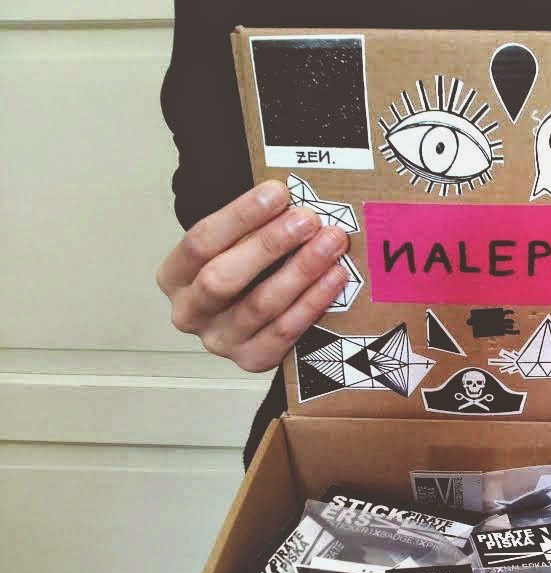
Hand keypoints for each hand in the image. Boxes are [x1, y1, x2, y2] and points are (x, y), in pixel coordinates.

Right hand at [157, 180, 349, 371]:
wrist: (249, 320)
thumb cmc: (244, 270)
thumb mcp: (234, 244)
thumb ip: (251, 225)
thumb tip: (290, 194)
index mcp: (174, 276)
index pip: (200, 242)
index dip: (240, 216)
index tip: (277, 192)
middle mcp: (190, 312)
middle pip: (223, 278)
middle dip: (269, 245)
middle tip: (307, 220)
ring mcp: (220, 341)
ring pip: (260, 305)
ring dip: (300, 270)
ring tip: (330, 243)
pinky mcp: (252, 360)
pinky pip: (285, 331)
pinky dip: (313, 302)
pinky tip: (335, 277)